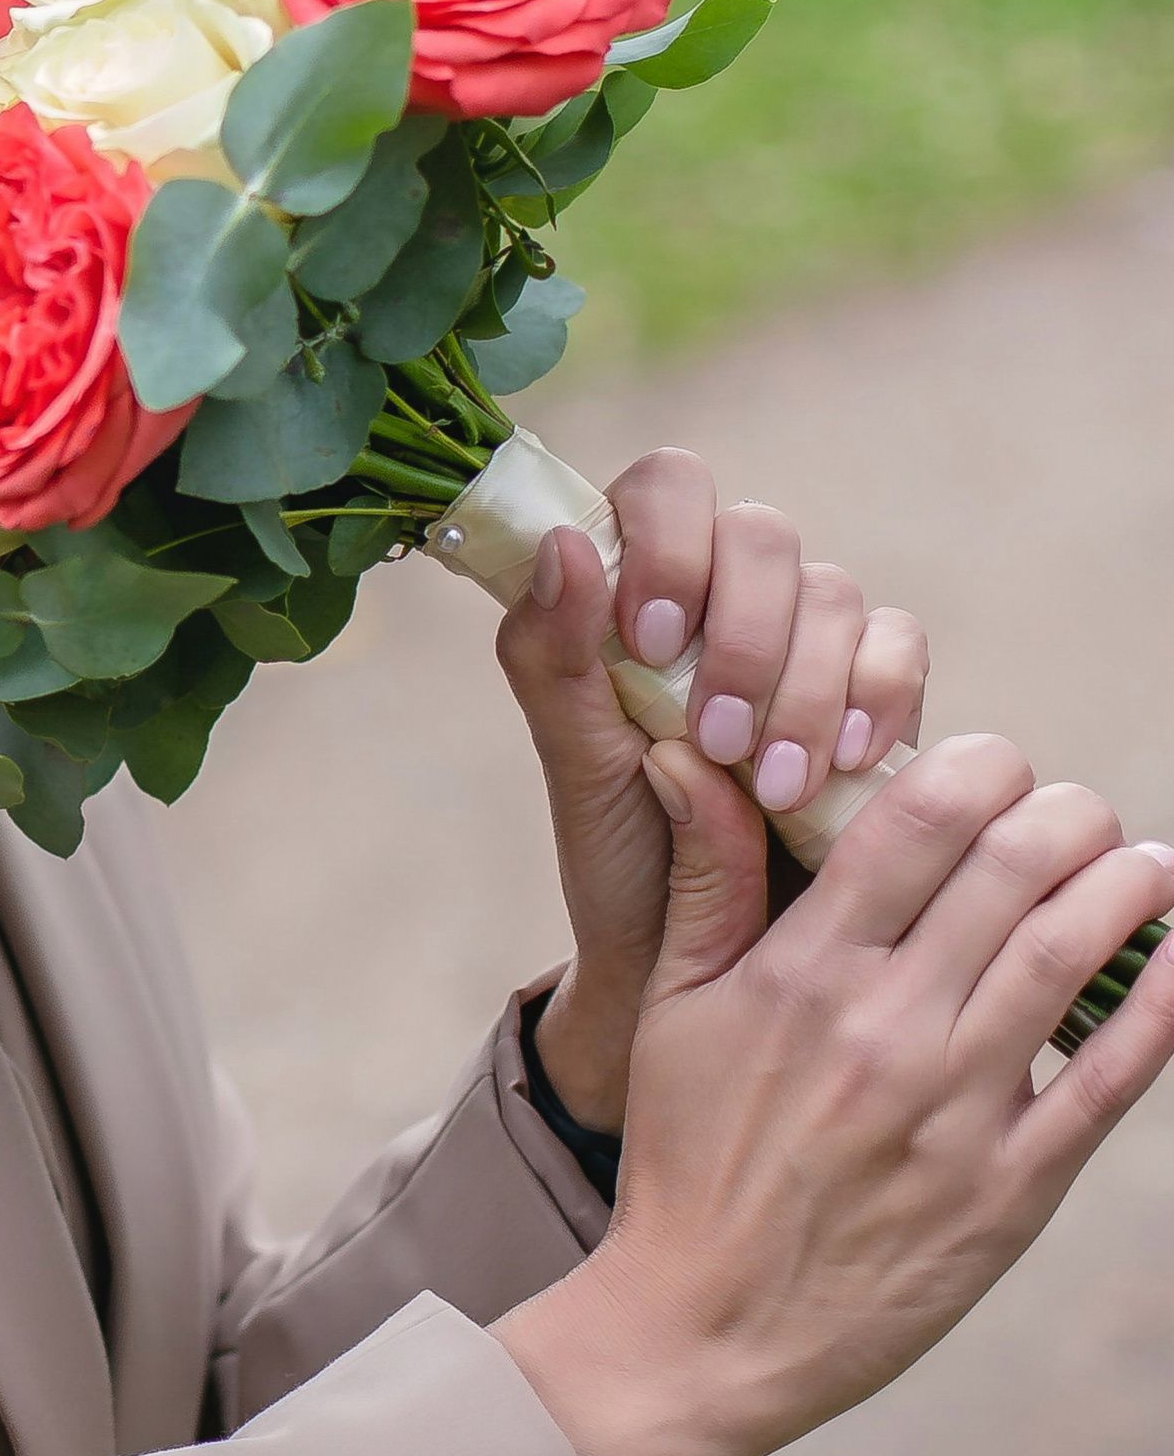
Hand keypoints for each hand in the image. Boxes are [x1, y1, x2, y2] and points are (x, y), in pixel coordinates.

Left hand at [495, 450, 927, 1128]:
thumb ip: (553, 657)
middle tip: (716, 742)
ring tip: (770, 787)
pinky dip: (876, 702)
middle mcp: (725, 598)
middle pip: (762, 538)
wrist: (698, 968)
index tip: (650, 640)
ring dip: (803, 687)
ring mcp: (808, 641)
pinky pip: (901, 649)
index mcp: (639, 588)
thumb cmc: (623, 857)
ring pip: (835, 595)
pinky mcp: (875, 695)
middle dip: (744, 638)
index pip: (667, 487)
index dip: (668, 541)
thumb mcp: (575, 766)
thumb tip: (562, 543)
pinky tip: (838, 770)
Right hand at [498, 731, 1173, 1455]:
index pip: (918, 815)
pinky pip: (1109, 1083)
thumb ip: (706, 879)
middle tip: (1079, 816)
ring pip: (1070, 955)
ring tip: (1143, 865)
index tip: (993, 773)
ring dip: (1127, 886)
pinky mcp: (1008, 1191)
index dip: (979, 765)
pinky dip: (1161, 1007)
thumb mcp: (673, 1010)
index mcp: (800, 972)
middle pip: (1013, 865)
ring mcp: (953, 1110)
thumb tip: (698, 758)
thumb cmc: (686, 1160)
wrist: (705, 1328)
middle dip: (1067, 813)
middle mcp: (884, 1027)